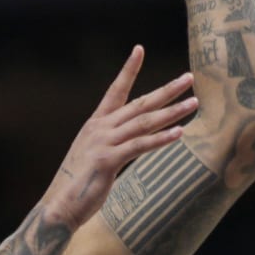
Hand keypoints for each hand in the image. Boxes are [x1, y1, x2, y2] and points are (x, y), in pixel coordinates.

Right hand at [40, 46, 195, 230]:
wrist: (60, 205)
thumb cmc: (79, 185)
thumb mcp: (94, 156)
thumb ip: (111, 144)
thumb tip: (130, 140)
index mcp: (96, 124)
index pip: (116, 90)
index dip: (128, 70)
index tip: (139, 49)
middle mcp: (100, 128)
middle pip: (140, 103)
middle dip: (166, 90)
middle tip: (189, 78)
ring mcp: (103, 143)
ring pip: (144, 122)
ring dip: (172, 112)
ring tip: (194, 103)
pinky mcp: (108, 160)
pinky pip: (139, 146)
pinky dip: (161, 139)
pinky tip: (179, 133)